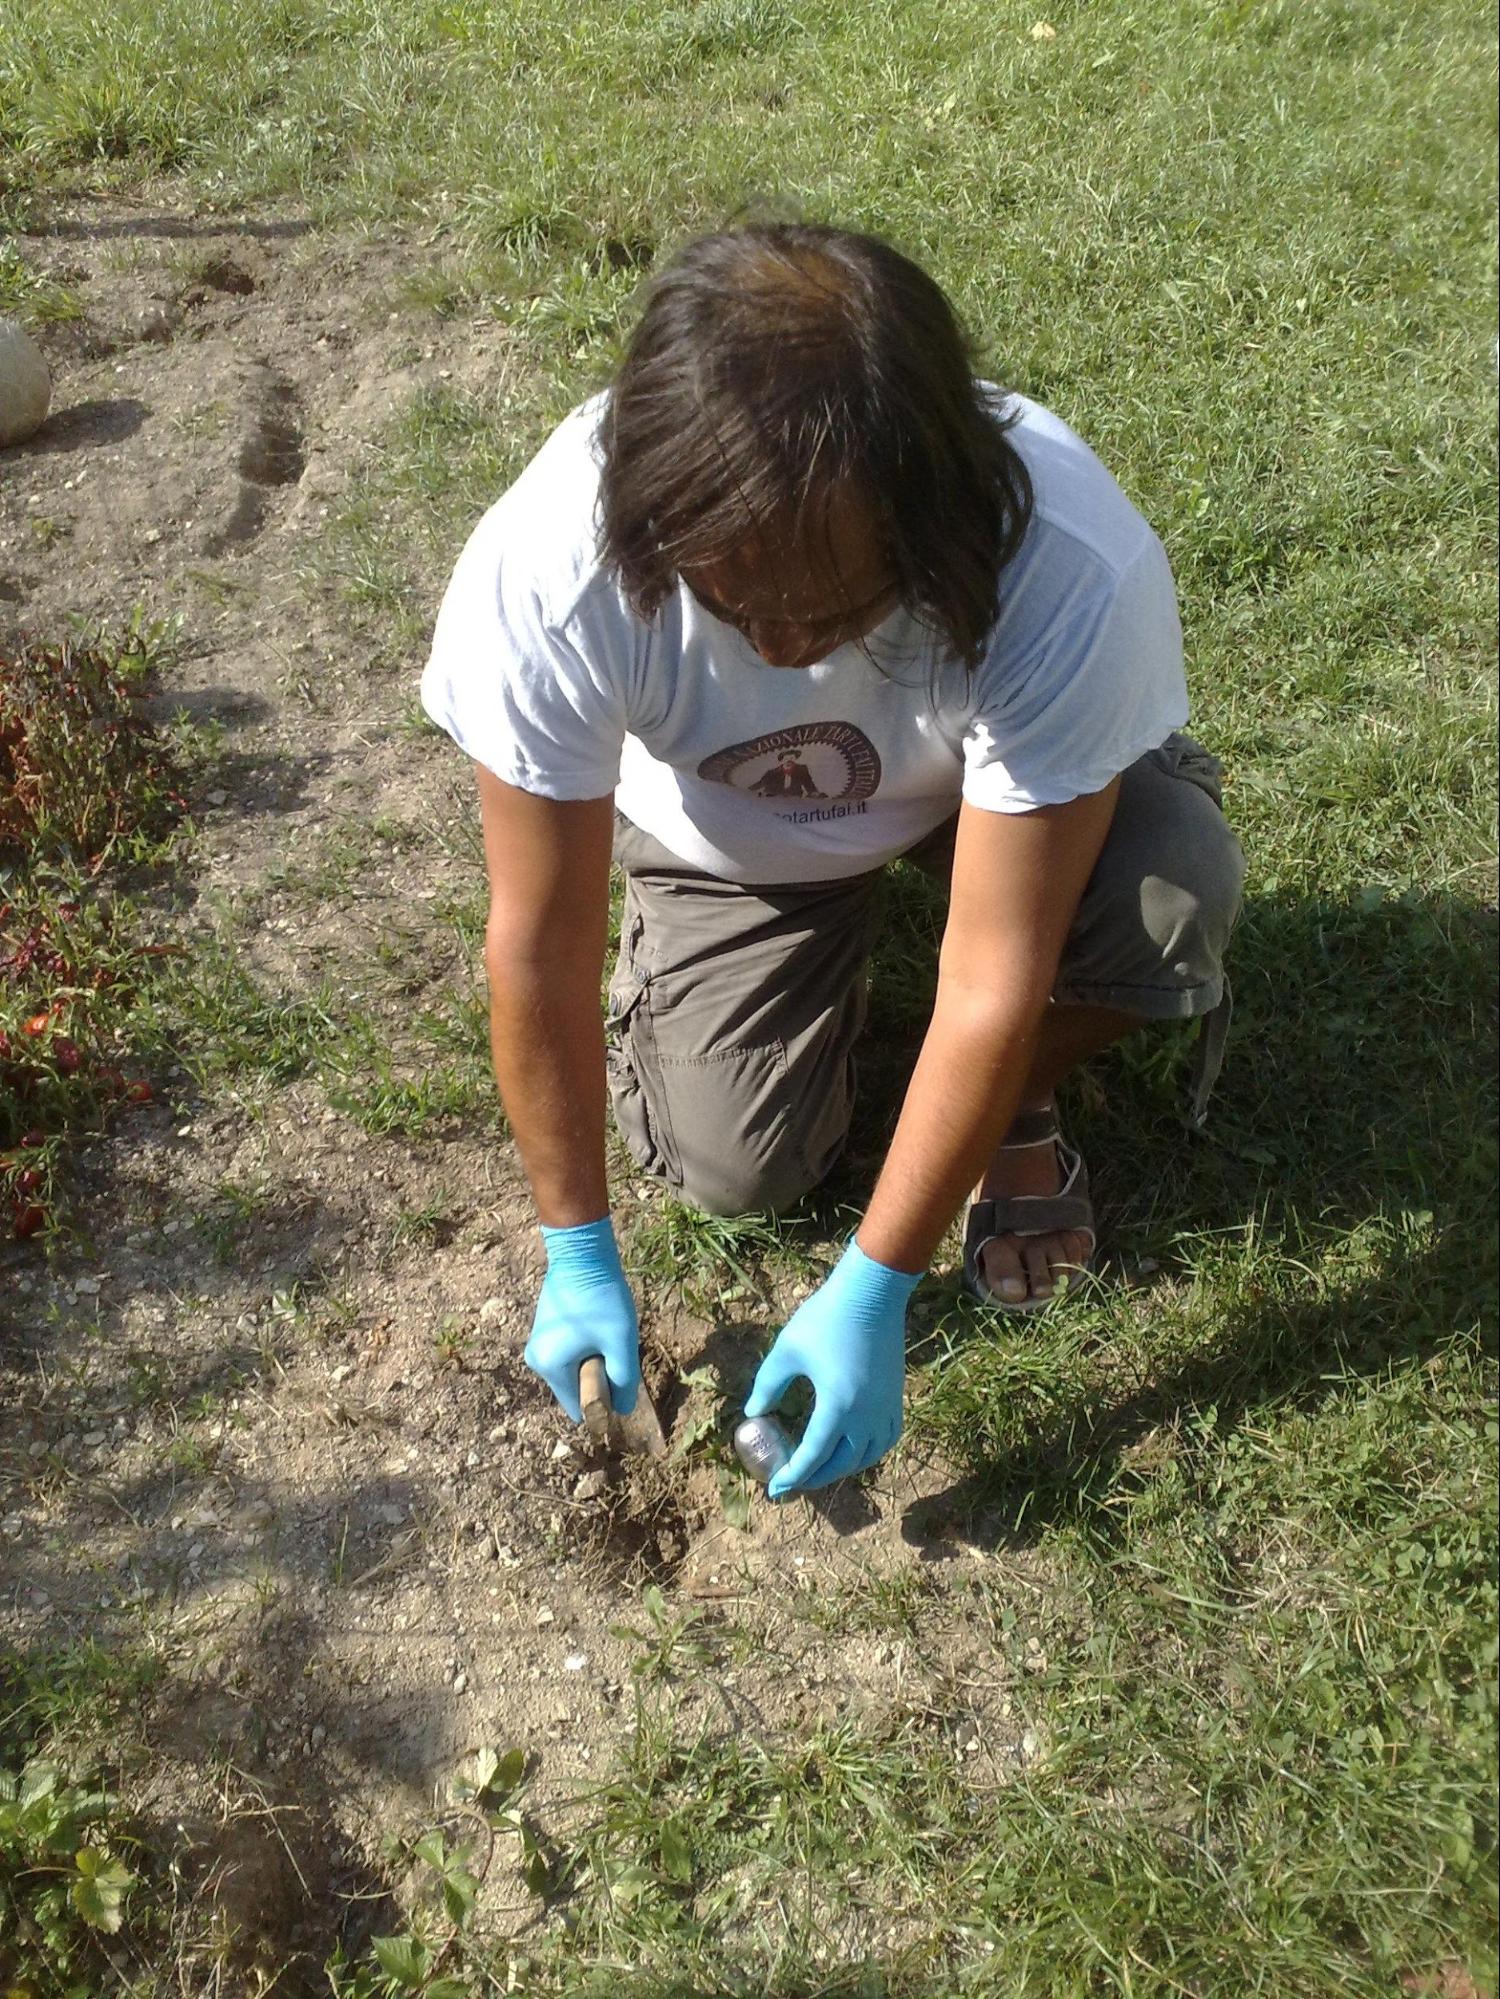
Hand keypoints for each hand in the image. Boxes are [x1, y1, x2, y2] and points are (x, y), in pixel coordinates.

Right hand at [523, 1218, 639, 1422]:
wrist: (581, 1254)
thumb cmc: (600, 1299)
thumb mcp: (620, 1343)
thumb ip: (623, 1381)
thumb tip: (622, 1410)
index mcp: (549, 1367)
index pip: (578, 1406)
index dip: (602, 1401)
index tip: (618, 1376)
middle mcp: (536, 1360)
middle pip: (575, 1387)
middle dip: (598, 1375)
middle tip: (612, 1346)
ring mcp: (538, 1344)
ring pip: (574, 1368)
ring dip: (593, 1359)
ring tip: (605, 1333)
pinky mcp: (544, 1331)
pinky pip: (568, 1353)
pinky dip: (585, 1346)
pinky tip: (596, 1324)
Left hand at [744, 1239, 920, 1497]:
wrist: (871, 1293)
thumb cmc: (824, 1318)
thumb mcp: (786, 1352)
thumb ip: (768, 1386)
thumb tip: (753, 1413)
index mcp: (837, 1406)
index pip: (813, 1456)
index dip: (792, 1476)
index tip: (774, 1488)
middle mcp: (866, 1415)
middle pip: (841, 1463)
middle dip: (814, 1478)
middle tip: (791, 1482)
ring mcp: (886, 1407)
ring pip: (868, 1456)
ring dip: (843, 1468)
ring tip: (820, 1469)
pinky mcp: (896, 1396)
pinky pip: (887, 1438)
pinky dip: (870, 1452)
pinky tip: (855, 1448)